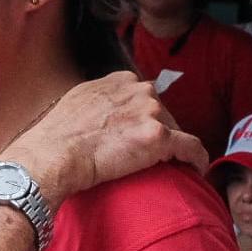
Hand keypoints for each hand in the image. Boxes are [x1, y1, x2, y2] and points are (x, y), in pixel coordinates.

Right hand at [0, 72, 207, 205]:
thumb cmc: (58, 135)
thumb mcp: (79, 99)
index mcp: (121, 80)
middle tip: (147, 155)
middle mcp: (139, 90)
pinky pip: (191, 148)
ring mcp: (151, 112)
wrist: (54, 154)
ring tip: (168, 166)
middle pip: (164, 113)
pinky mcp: (159, 137)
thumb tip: (106, 109)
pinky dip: (197, 159)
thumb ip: (102, 98)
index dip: (145, 117)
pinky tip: (197, 169)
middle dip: (159, 132)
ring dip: (173, 147)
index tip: (142, 132)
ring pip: (176, 131)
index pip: (145, 96)